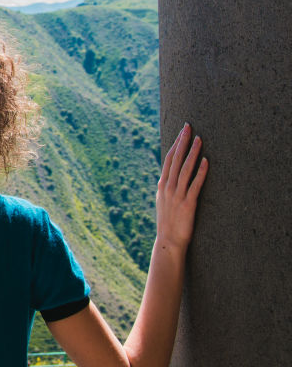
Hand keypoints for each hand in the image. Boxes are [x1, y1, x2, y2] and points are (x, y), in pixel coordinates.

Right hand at [156, 123, 207, 250]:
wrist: (168, 241)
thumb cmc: (168, 223)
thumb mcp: (163, 202)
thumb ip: (167, 188)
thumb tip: (169, 177)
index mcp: (162, 185)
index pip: (168, 159)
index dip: (175, 144)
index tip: (182, 132)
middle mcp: (167, 187)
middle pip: (175, 160)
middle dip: (182, 142)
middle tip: (188, 127)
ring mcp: (177, 195)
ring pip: (185, 169)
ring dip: (192, 153)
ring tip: (199, 139)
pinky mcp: (187, 204)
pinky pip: (195, 185)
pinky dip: (201, 172)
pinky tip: (206, 161)